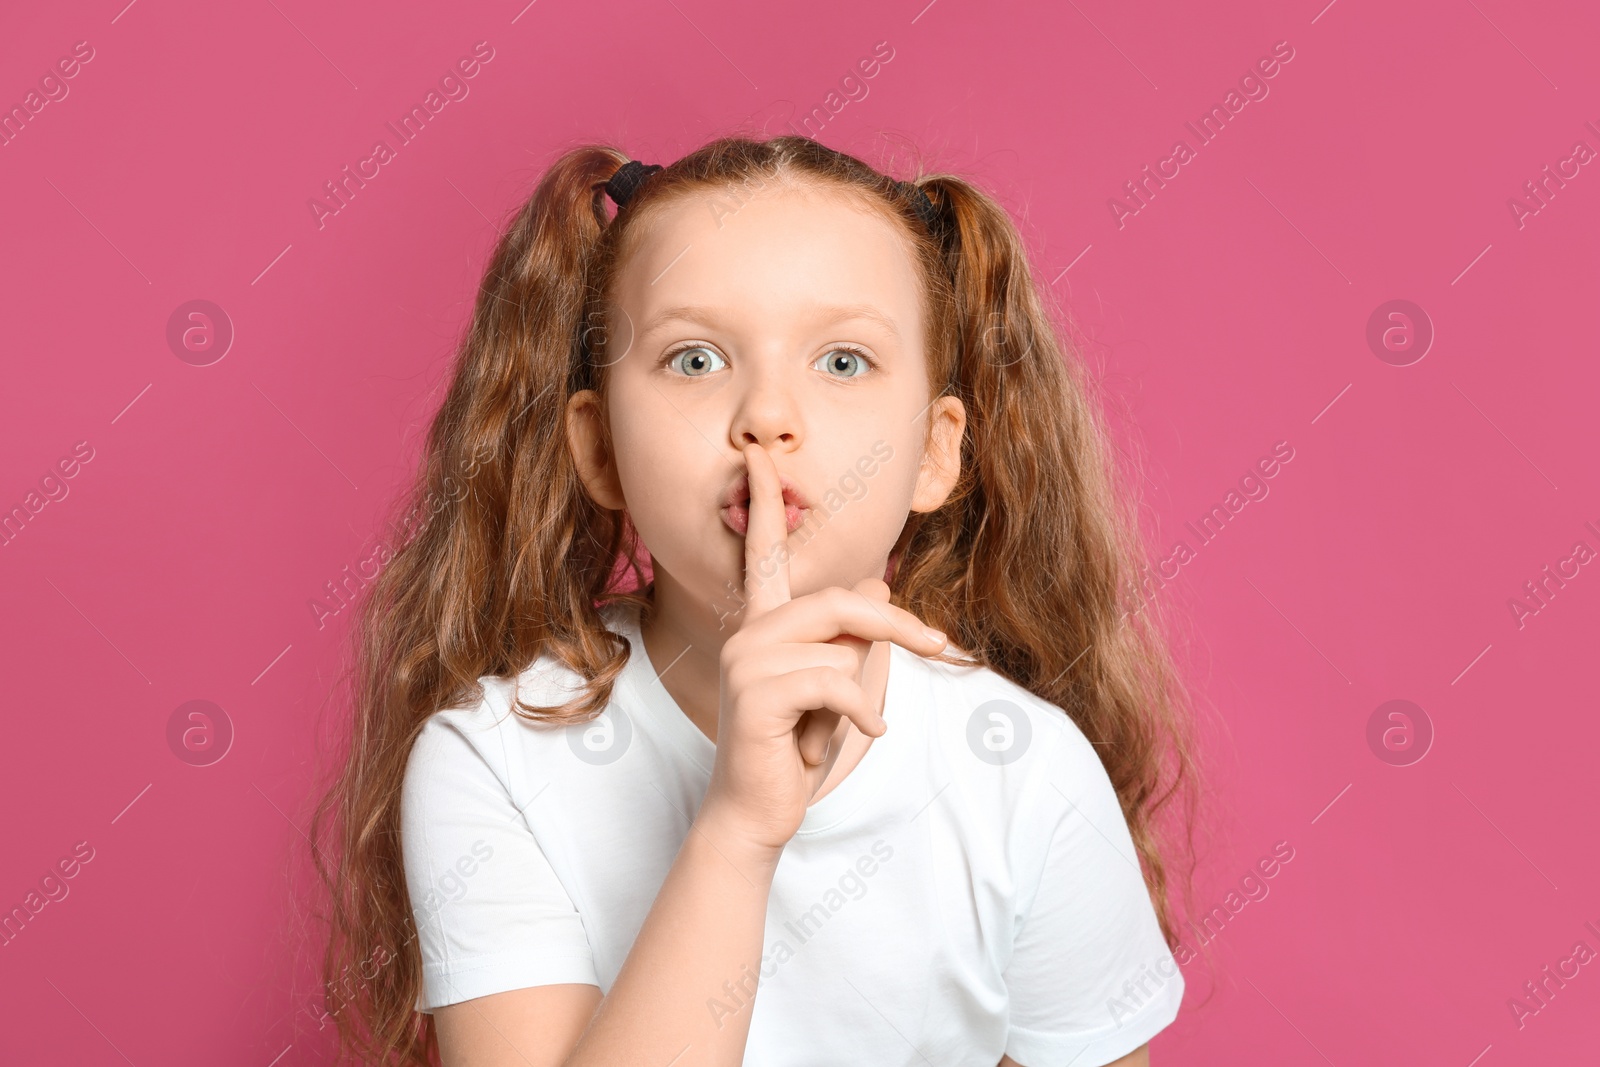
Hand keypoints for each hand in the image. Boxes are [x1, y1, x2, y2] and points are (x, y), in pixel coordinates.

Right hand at [695, 441, 948, 854]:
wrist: (759, 811)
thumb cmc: (796, 748)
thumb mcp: (835, 685)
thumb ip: (850, 637)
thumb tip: (879, 582)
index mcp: (763, 625)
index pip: (762, 553)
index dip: (762, 504)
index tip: (758, 456)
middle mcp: (747, 634)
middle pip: (838, 600)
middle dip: (893, 624)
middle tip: (936, 644)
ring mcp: (745, 662)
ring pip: (840, 647)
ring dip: (861, 689)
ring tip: (854, 720)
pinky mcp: (755, 696)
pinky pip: (834, 683)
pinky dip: (861, 710)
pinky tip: (870, 730)